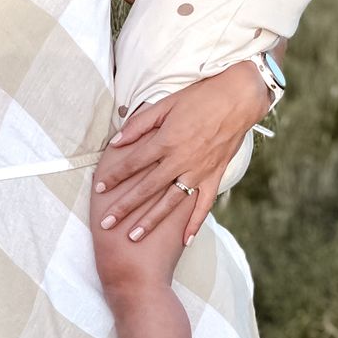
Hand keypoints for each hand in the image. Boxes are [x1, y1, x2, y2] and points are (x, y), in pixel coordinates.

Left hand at [92, 62, 269, 245]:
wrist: (239, 98)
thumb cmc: (200, 97)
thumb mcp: (166, 104)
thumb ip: (140, 124)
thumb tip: (116, 142)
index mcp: (166, 140)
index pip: (133, 163)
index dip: (114, 176)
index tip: (99, 189)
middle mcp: (181, 159)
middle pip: (146, 188)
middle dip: (124, 207)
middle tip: (106, 223)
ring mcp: (199, 171)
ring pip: (171, 202)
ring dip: (151, 221)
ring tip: (134, 237)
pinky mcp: (215, 176)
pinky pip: (204, 204)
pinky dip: (195, 223)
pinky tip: (184, 240)